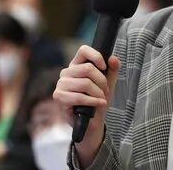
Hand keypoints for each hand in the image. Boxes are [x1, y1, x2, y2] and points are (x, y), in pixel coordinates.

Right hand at [53, 45, 119, 167]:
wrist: (92, 121)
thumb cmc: (98, 99)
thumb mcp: (109, 82)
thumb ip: (113, 69)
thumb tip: (113, 58)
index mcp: (77, 64)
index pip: (83, 50)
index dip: (96, 56)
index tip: (104, 67)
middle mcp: (67, 72)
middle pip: (88, 68)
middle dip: (102, 81)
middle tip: (105, 90)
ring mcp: (61, 84)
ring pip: (85, 83)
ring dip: (98, 93)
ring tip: (101, 99)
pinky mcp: (59, 97)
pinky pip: (79, 97)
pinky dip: (93, 101)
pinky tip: (99, 104)